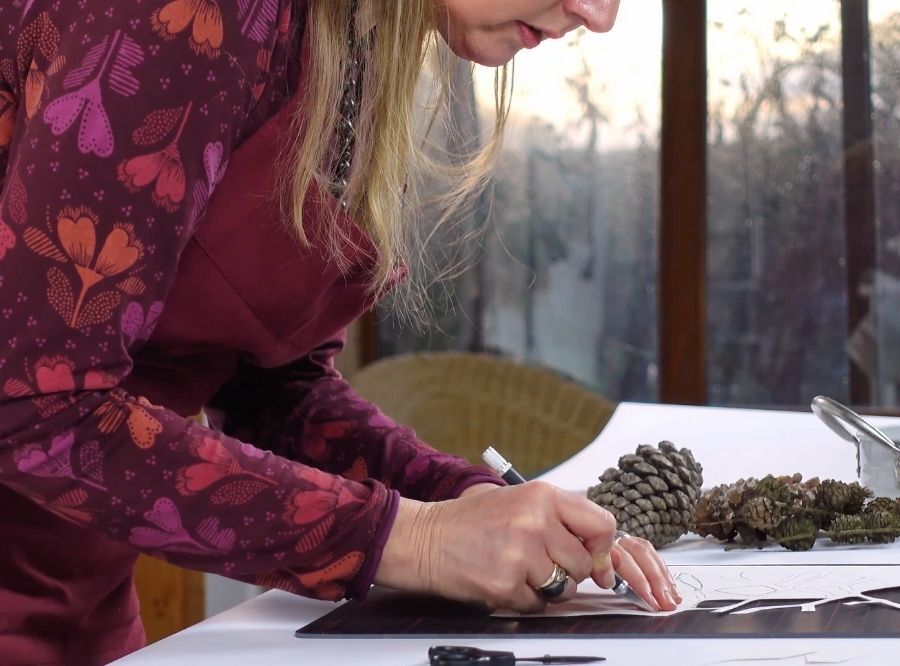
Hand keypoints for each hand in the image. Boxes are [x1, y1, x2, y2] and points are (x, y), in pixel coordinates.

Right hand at [375, 482, 676, 612]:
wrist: (426, 539)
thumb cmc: (470, 521)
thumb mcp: (519, 502)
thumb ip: (559, 519)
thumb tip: (599, 553)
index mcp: (542, 495)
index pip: (601, 523)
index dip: (602, 549)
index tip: (596, 561)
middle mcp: (535, 521)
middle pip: (583, 563)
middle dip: (567, 571)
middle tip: (540, 564)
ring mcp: (521, 554)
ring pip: (563, 588)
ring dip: (546, 587)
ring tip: (517, 569)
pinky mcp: (506, 584)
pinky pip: (537, 604)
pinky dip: (523, 599)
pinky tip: (502, 579)